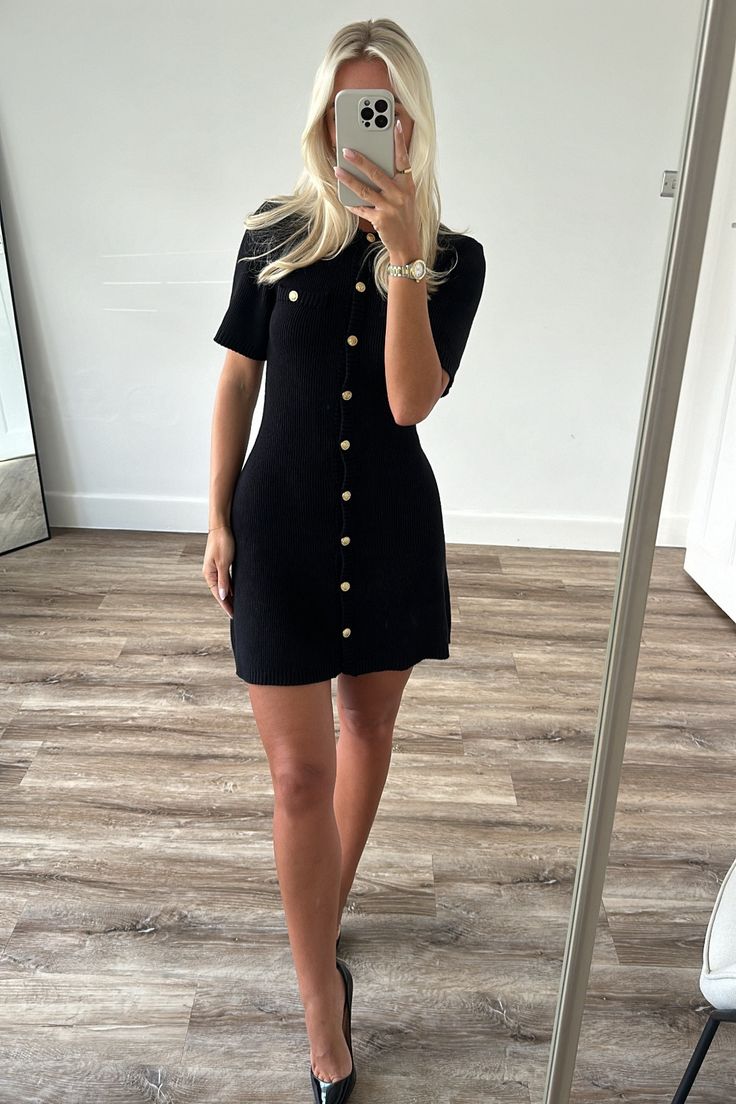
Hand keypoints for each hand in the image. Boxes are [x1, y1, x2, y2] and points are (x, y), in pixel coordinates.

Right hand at [202, 526, 234, 618]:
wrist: (222, 526)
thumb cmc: (222, 541)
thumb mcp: (224, 563)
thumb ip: (223, 580)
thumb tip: (222, 595)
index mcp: (209, 574)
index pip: (218, 594)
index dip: (226, 605)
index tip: (233, 615)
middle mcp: (212, 573)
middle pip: (220, 592)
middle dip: (228, 603)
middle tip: (237, 614)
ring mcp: (217, 569)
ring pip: (224, 586)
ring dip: (231, 596)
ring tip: (238, 606)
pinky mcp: (223, 564)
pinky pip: (227, 579)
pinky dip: (232, 587)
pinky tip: (237, 592)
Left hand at [334, 118, 420, 259]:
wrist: (408, 245)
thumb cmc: (404, 218)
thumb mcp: (405, 198)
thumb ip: (395, 182)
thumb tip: (375, 167)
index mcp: (408, 185)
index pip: (404, 159)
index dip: (399, 142)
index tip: (395, 125)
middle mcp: (400, 194)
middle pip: (377, 173)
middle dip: (360, 160)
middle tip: (347, 150)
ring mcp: (390, 207)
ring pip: (365, 189)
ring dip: (349, 179)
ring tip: (337, 169)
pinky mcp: (380, 220)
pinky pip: (362, 208)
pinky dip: (352, 203)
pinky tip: (343, 197)